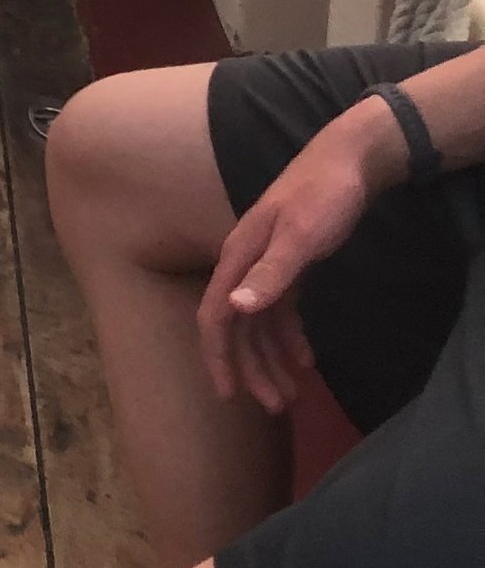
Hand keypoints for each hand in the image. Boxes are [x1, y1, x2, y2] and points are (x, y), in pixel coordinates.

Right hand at [198, 116, 389, 410]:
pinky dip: (290, 337)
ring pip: (259, 322)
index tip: (228, 395)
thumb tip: (234, 310)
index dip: (218, 357)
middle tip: (274, 407)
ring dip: (270, 359)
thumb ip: (270, 274)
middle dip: (251, 368)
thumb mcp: (301, 236)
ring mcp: (266, 263)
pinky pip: (281, 310)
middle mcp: (244, 263)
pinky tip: (306, 360)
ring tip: (290, 396)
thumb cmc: (324, 195)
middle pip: (237, 327)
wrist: (350, 160)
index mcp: (239, 256)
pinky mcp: (290, 264)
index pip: (216, 315)